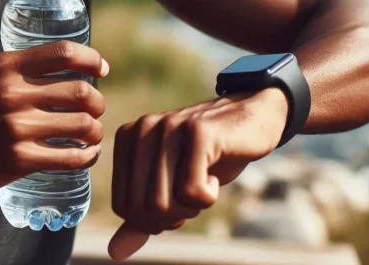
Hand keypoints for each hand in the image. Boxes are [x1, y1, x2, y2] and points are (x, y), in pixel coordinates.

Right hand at [0, 41, 107, 202]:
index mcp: (6, 67)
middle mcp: (11, 93)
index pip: (65, 53)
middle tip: (96, 109)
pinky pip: (70, 157)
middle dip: (98, 102)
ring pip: (82, 126)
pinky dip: (87, 156)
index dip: (92, 59)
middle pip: (81, 91)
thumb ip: (21, 67)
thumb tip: (69, 59)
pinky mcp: (18, 160)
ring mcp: (15, 128)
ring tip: (92, 134)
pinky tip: (87, 154)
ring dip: (95, 131)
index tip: (101, 70)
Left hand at [107, 88, 288, 260]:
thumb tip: (115, 252)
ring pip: (163, 204)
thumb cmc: (210, 155)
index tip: (177, 198)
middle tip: (194, 193)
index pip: (124, 207)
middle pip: (142, 209)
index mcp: (128, 139)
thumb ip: (143, 217)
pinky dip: (208, 197)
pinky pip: (191, 192)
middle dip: (173, 216)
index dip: (154, 218)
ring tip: (205, 181)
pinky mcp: (198, 132)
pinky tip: (215, 175)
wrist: (253, 118)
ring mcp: (168, 127)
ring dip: (191, 207)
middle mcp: (142, 129)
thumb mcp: (172, 187)